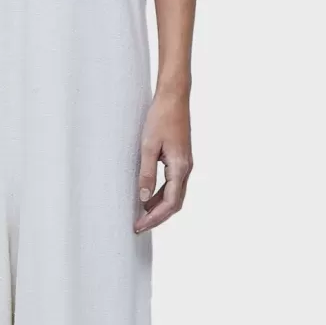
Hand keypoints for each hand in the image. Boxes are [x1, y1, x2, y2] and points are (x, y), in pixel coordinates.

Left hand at [135, 88, 192, 232]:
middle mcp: (186, 169)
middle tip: (138, 226)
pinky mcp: (181, 160)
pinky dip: (161, 195)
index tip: (139, 225)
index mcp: (180, 168)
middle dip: (157, 218)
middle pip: (175, 204)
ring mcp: (185, 165)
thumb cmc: (160, 118)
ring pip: (175, 195)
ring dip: (159, 208)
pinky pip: (173, 185)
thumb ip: (146, 173)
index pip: (170, 203)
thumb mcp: (148, 146)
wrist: (174, 98)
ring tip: (141, 215)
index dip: (154, 218)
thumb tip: (143, 197)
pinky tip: (148, 197)